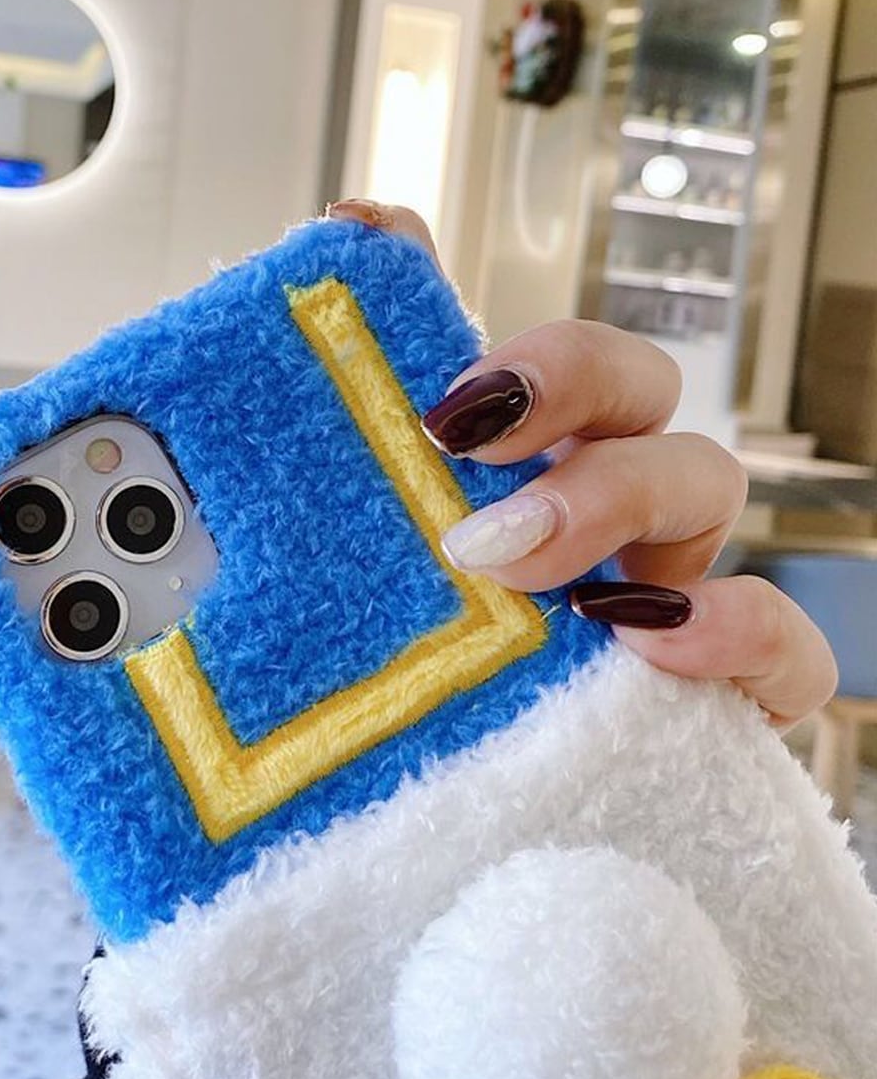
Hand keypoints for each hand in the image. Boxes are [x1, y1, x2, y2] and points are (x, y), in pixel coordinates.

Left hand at [326, 198, 838, 726]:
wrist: (403, 827)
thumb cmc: (371, 688)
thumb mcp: (309, 575)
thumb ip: (300, 453)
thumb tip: (308, 271)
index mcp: (494, 468)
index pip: (501, 343)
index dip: (448, 281)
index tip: (372, 251)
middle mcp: (585, 504)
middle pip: (626, 383)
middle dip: (560, 379)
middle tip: (460, 433)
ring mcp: (657, 585)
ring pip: (703, 482)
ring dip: (616, 495)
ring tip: (507, 553)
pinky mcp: (713, 691)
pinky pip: (779, 650)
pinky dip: (736, 630)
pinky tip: (647, 640)